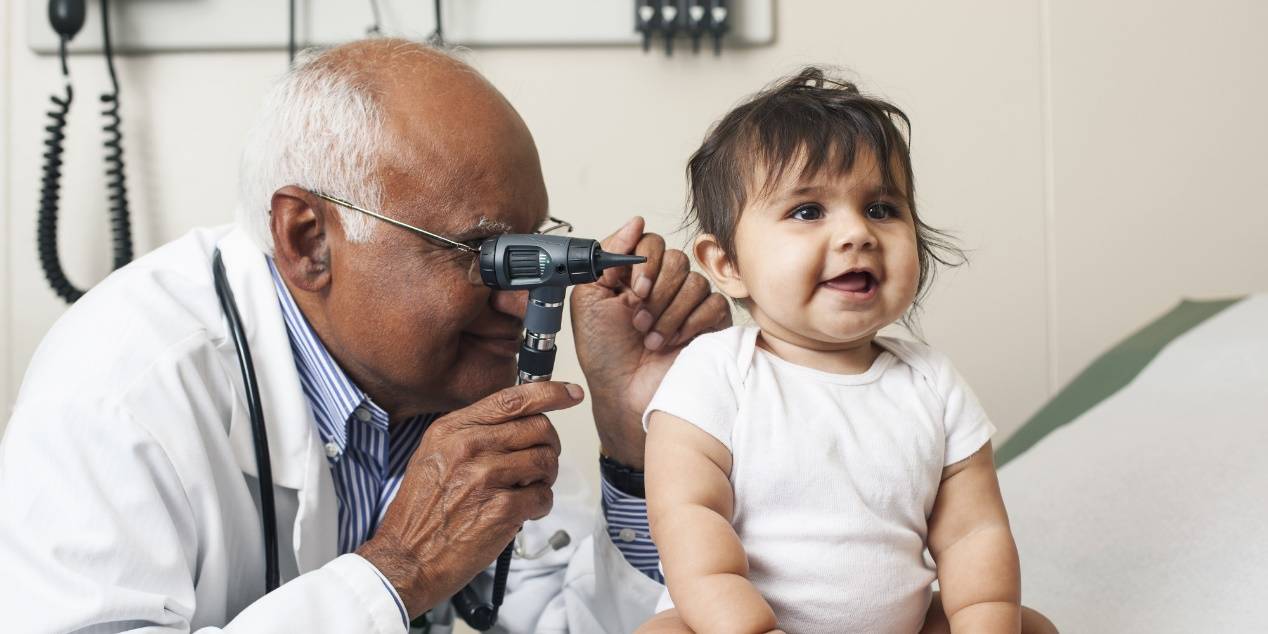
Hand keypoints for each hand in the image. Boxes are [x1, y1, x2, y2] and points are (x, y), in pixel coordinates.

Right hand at [357, 381, 582, 616]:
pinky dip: (540, 506)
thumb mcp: (434, 455)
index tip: (572, 394)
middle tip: (540, 464)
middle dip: (549, 446)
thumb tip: (519, 420)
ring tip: (526, 490)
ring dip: (545, 478)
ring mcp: (486, 477)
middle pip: (538, 428)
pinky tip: (521, 513)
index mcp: (453, 429)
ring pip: (546, 461)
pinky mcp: (502, 509)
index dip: (550, 392)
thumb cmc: (422, 511)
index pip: (512, 399)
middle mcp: (469, 447)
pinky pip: (544, 496)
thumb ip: (473, 433)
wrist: (407, 557)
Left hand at [570, 217, 730, 468]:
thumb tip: (635, 222)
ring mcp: (688, 303)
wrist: (624, 392)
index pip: (652, 242)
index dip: (645, 263)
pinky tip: (673, 342)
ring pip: (695, 283)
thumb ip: (607, 256)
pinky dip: (690, 324)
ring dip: (669, 314)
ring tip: (651, 339)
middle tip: (638, 321)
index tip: (632, 291)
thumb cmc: (604, 353)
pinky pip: (713, 305)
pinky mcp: (709, 323)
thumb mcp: (589, 298)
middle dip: (656, 294)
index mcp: (635, 273)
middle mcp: (664, 284)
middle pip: (677, 259)